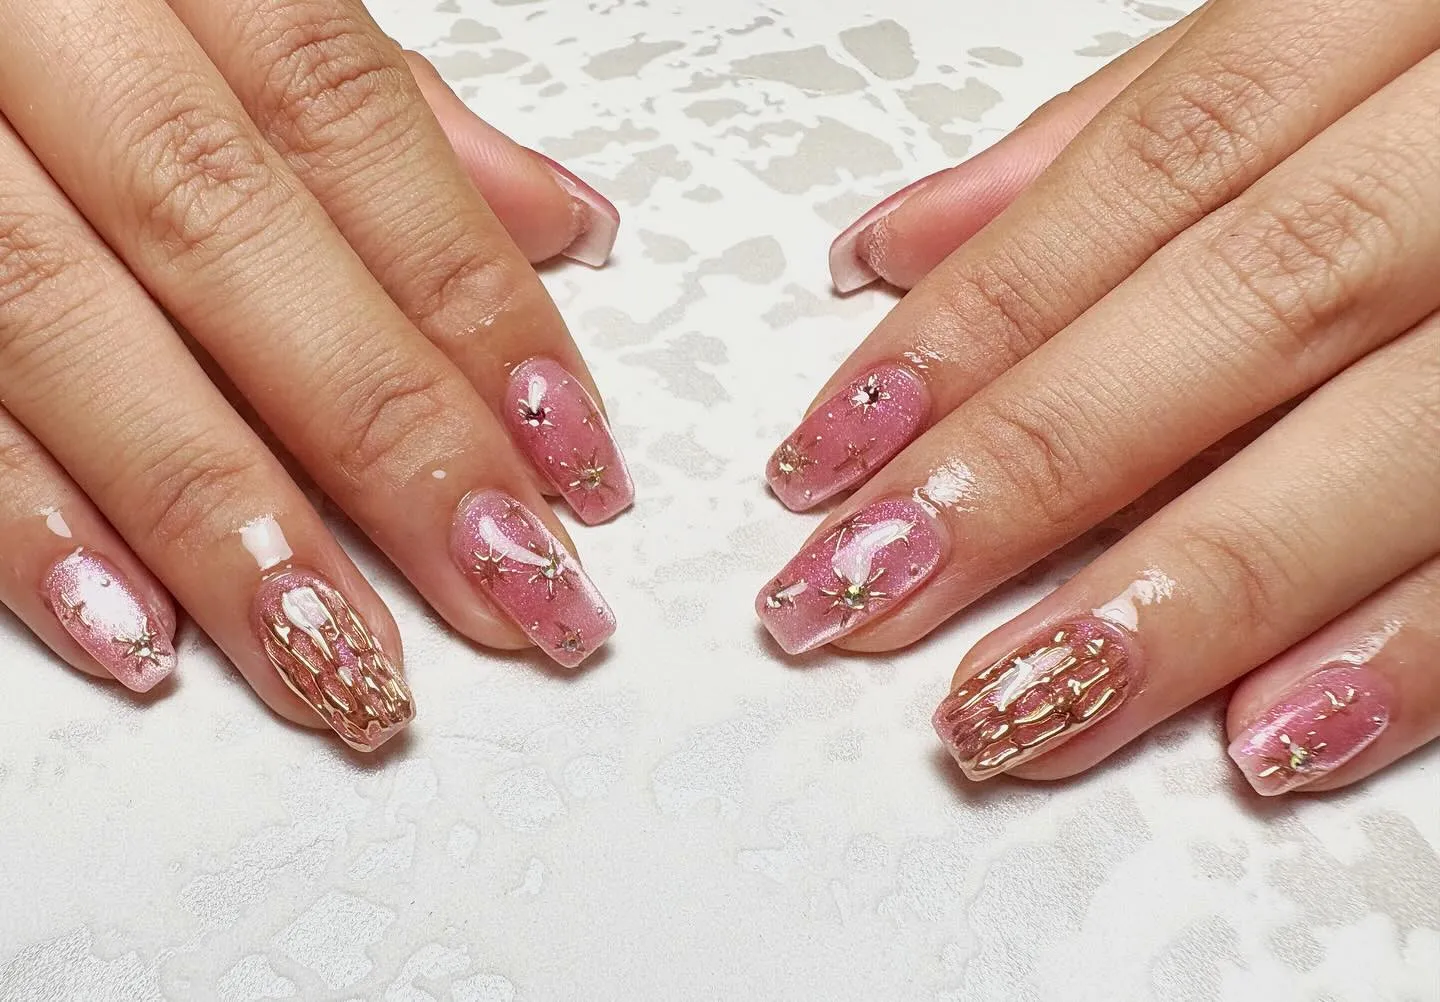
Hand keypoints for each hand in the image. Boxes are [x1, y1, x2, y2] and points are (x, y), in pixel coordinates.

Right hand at [0, 0, 629, 750]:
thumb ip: (376, 109)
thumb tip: (556, 222)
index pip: (350, 127)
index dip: (473, 301)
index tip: (572, 460)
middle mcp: (28, 25)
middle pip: (232, 239)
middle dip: (384, 434)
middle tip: (509, 587)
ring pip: (64, 326)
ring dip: (221, 514)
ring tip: (343, 657)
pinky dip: (17, 514)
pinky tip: (130, 628)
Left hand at [755, 0, 1439, 795]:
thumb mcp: (1342, 24)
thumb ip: (1129, 126)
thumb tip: (909, 240)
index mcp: (1412, 10)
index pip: (1148, 181)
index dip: (976, 328)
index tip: (833, 456)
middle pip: (1241, 310)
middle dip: (1034, 471)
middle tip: (863, 594)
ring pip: (1392, 439)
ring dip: (1188, 592)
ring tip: (1015, 704)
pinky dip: (1413, 646)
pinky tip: (1267, 732)